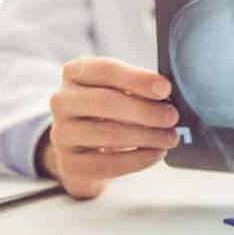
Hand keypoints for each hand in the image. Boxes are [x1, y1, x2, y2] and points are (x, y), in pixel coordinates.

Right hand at [38, 57, 179, 198]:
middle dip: (144, 110)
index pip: (105, 70)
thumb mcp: (119, 88)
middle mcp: (62, 100)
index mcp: (75, 72)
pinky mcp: (69, 163)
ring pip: (107, 134)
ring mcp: (61, 133)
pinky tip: (156, 153)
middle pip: (105, 101)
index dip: (137, 79)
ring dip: (145, 136)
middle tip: (171, 116)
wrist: (85, 146)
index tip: (165, 88)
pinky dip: (137, 159)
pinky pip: (106, 164)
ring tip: (170, 137)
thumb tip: (166, 94)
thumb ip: (138, 86)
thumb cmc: (109, 109)